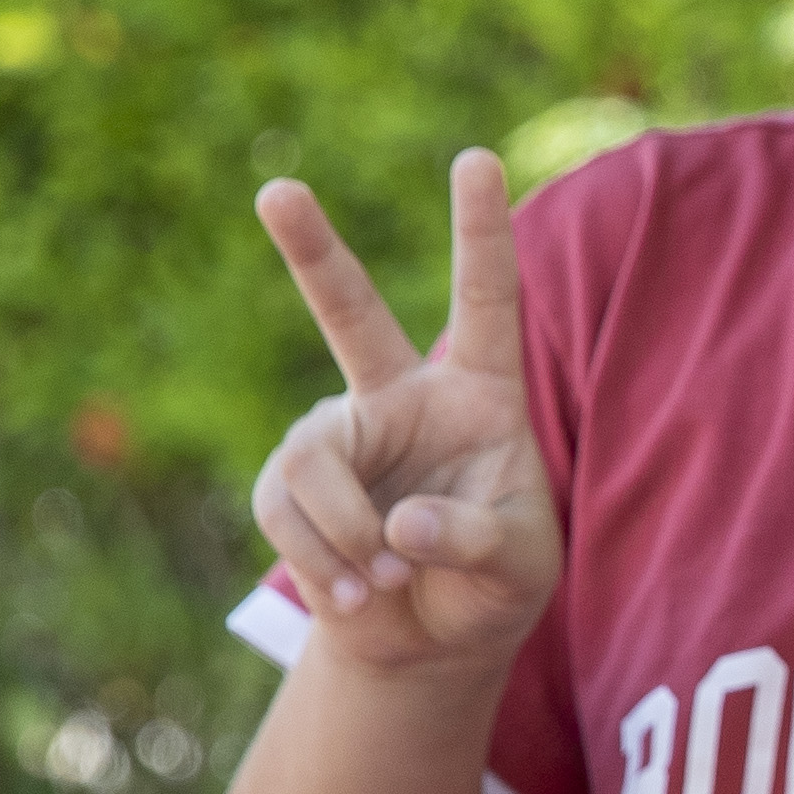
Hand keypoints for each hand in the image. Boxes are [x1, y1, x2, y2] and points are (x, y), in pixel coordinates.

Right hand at [248, 154, 560, 681]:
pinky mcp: (290, 484)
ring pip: (312, 465)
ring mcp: (339, 435)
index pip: (485, 302)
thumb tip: (397, 526)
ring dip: (347, 537)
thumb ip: (473, 540)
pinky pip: (285, 513)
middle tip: (275, 189)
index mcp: (482, 394)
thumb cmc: (493, 583)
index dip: (480, 232)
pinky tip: (360, 593)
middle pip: (350, 313)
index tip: (477, 158)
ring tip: (389, 582)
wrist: (428, 636)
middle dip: (310, 251)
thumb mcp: (517, 568)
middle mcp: (402, 397)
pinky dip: (323, 564)